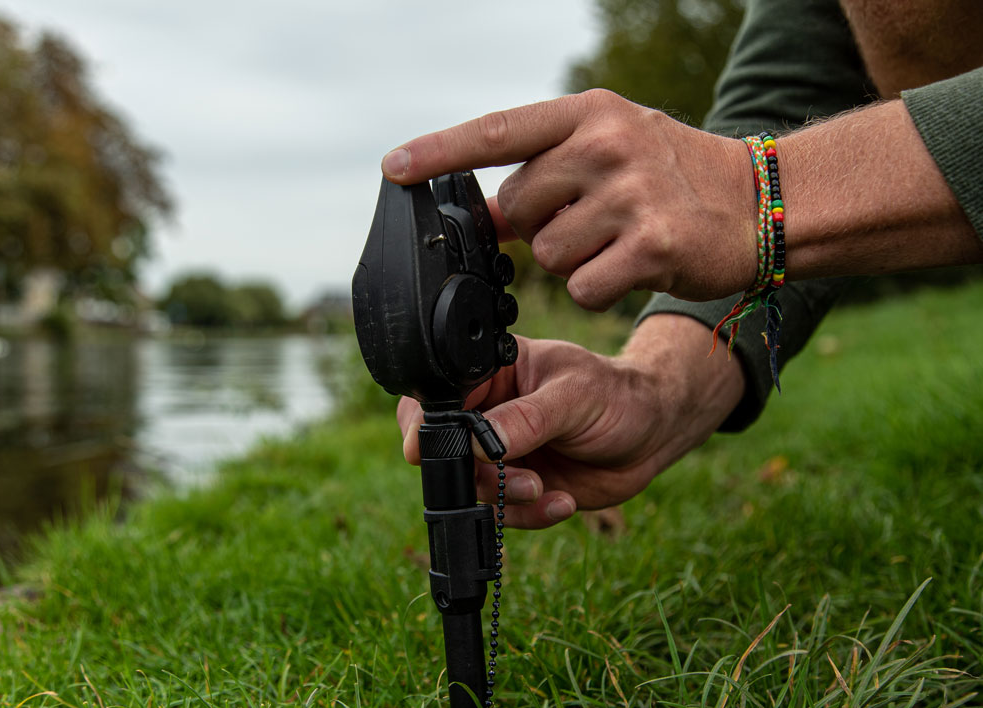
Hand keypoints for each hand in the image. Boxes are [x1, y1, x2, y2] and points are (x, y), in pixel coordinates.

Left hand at [382, 89, 757, 309]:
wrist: (759, 201)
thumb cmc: (669, 176)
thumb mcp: (608, 150)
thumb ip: (547, 171)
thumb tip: (481, 217)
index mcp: (589, 113)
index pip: (499, 131)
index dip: (442, 151)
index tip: (395, 168)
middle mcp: (607, 144)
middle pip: (518, 209)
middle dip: (541, 226)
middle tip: (591, 218)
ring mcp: (631, 193)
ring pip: (548, 255)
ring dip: (574, 261)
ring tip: (619, 240)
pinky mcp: (653, 244)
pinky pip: (584, 288)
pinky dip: (600, 289)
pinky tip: (635, 266)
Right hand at [395, 315, 745, 528]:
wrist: (653, 432)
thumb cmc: (616, 396)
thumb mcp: (573, 397)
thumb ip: (524, 419)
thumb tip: (475, 441)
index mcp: (492, 373)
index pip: (439, 395)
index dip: (427, 425)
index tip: (429, 452)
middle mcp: (488, 413)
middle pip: (446, 450)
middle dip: (475, 471)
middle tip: (515, 476)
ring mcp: (501, 452)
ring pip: (475, 486)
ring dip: (507, 497)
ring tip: (543, 489)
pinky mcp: (519, 487)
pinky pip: (505, 512)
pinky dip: (529, 516)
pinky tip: (562, 503)